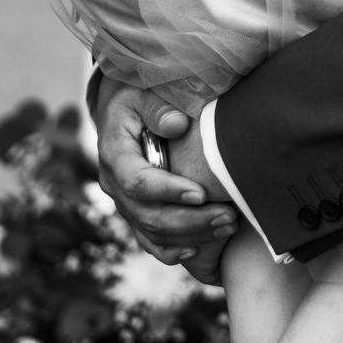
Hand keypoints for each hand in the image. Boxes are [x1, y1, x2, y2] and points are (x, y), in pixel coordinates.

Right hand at [95, 80, 237, 278]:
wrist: (120, 109)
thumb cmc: (138, 96)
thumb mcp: (143, 92)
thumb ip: (158, 107)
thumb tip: (177, 124)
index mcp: (114, 153)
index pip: (137, 182)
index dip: (168, 191)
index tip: (202, 192)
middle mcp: (114, 184)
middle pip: (148, 215)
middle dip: (190, 220)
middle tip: (228, 215)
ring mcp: (123, 202)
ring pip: (152, 232)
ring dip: (191, 235)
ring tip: (228, 226)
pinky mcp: (134, 212)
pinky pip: (149, 241)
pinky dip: (171, 250)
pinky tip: (198, 249)